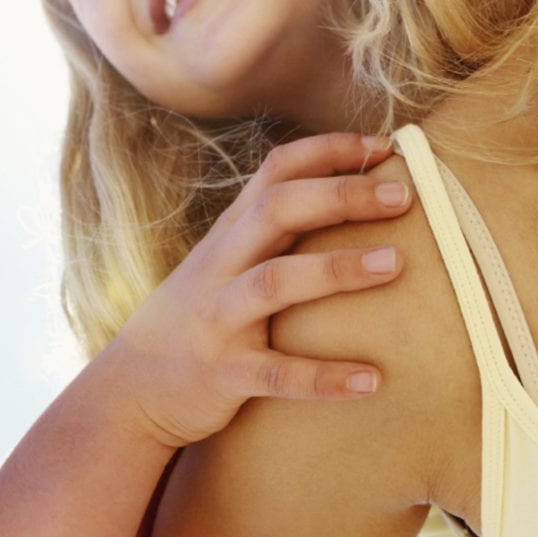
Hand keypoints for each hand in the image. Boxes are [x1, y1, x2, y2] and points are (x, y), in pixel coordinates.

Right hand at [96, 132, 411, 449]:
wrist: (133, 390)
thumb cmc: (201, 316)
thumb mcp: (225, 262)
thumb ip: (272, 230)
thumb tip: (350, 195)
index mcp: (230, 234)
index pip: (276, 172)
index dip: (328, 151)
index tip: (384, 146)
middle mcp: (222, 266)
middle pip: (277, 210)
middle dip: (341, 196)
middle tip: (404, 196)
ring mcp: (221, 319)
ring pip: (276, 282)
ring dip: (337, 269)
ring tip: (397, 263)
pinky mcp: (225, 374)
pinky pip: (278, 374)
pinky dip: (324, 377)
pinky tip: (373, 380)